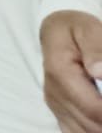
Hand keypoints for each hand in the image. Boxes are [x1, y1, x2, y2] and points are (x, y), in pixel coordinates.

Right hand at [42, 10, 101, 132]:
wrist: (56, 34)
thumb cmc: (76, 31)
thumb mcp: (88, 30)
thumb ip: (96, 48)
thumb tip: (99, 71)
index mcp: (59, 72)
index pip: (94, 108)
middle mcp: (54, 93)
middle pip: (92, 125)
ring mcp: (55, 105)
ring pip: (85, 132)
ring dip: (100, 124)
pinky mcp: (59, 113)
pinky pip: (77, 132)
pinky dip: (93, 128)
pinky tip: (98, 117)